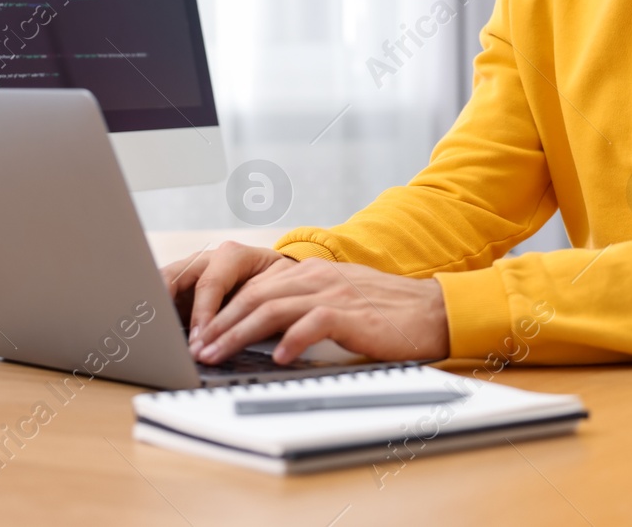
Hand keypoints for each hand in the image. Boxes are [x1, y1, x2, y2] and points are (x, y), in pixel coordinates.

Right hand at [159, 241, 296, 348]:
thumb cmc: (279, 281)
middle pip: (174, 276)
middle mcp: (206, 260)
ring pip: (163, 284)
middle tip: (159, 332)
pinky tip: (155, 333)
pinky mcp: (182, 288)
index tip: (200, 340)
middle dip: (163, 304)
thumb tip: (236, 329)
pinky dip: (158, 315)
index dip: (202, 314)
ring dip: (156, 309)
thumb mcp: (277, 288)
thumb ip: (255, 303)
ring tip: (151, 333)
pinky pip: (163, 297)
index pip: (210, 283)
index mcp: (231, 255)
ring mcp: (190, 272)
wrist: (280, 275)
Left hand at [193, 256, 449, 364]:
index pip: (254, 288)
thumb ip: (303, 309)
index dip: (223, 311)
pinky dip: (291, 340)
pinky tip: (278, 358)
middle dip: (220, 324)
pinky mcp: (351, 312)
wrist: (433, 311)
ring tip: (218, 354)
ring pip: (272, 308)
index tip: (201, 335)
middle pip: (254, 296)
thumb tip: (266, 333)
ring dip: (239, 333)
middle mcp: (317, 277)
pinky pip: (312, 323)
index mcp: (311, 273)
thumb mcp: (338, 302)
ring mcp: (333, 292)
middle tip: (198, 349)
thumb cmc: (386, 313)